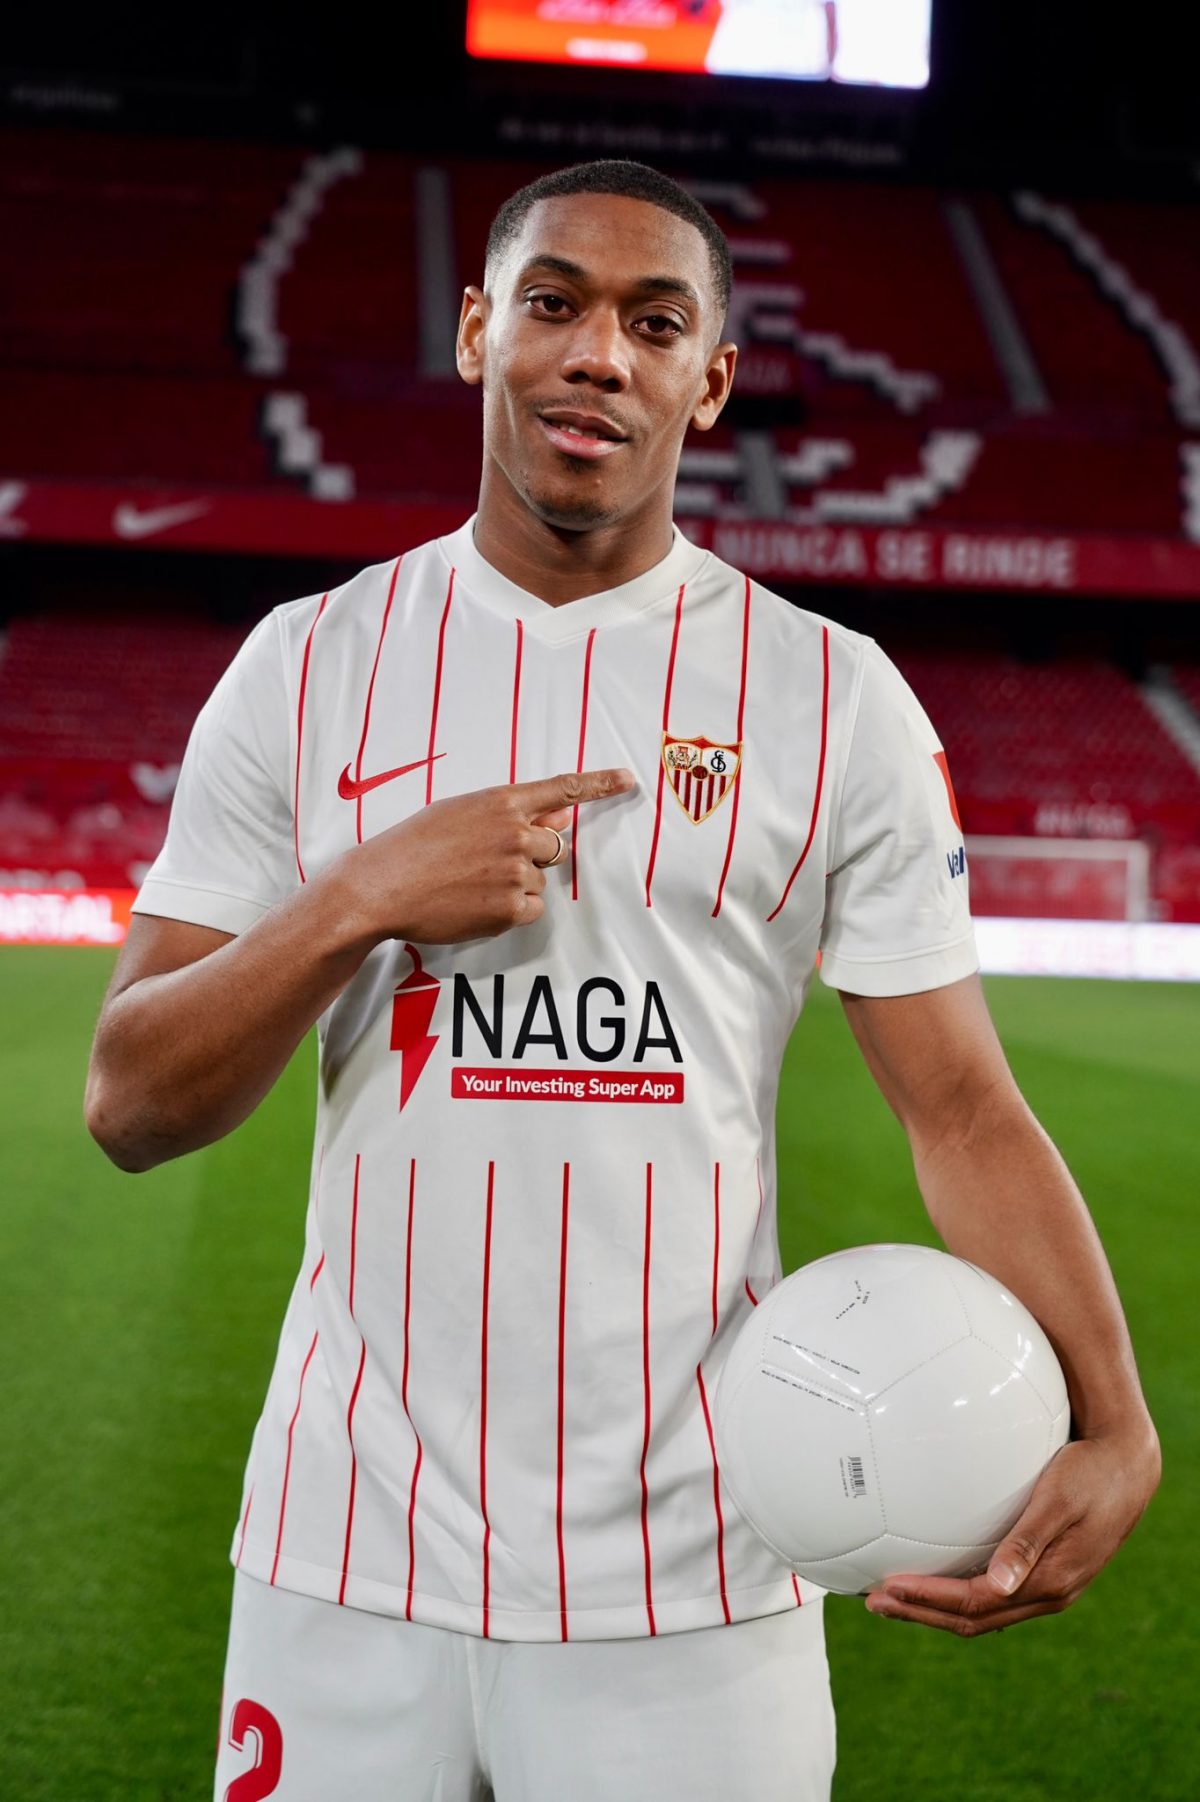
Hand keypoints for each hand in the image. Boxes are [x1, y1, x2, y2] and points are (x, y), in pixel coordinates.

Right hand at [337, 766, 635, 945]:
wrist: (381, 887)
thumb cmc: (411, 847)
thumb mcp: (458, 813)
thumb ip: (510, 814)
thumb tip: (559, 817)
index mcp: (501, 802)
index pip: (563, 788)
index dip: (599, 783)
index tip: (627, 780)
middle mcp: (515, 833)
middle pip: (554, 846)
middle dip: (531, 855)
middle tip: (487, 863)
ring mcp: (515, 871)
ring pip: (539, 879)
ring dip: (515, 884)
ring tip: (469, 884)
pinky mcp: (511, 908)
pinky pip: (532, 908)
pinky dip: (511, 909)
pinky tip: (475, 903)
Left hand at [863, 1426, 1159, 1635]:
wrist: (1128, 1466)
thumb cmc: (1090, 1474)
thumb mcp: (1057, 1501)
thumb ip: (1027, 1542)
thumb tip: (996, 1584)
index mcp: (1049, 1582)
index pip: (975, 1603)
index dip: (928, 1600)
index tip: (888, 1587)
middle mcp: (1047, 1593)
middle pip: (972, 1618)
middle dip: (921, 1612)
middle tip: (874, 1600)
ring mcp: (1046, 1586)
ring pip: (982, 1611)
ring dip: (935, 1607)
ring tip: (893, 1596)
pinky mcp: (1044, 1571)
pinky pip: (993, 1594)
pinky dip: (957, 1592)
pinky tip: (935, 1577)